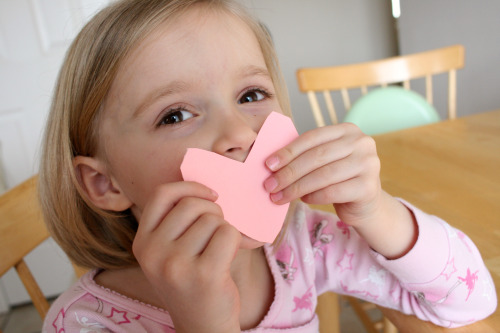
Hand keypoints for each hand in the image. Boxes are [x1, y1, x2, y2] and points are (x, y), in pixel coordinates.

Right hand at [133, 182, 241, 332]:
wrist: (202, 326)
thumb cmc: (192, 282)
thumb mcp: (171, 254)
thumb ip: (178, 223)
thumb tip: (208, 187)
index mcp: (142, 243)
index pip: (162, 194)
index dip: (189, 187)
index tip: (210, 195)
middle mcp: (153, 253)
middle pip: (192, 204)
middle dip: (214, 211)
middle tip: (218, 230)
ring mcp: (175, 264)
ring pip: (213, 219)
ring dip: (224, 229)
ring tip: (219, 250)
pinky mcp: (203, 273)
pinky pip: (228, 233)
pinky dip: (237, 240)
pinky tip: (228, 257)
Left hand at [264, 122, 381, 226]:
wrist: (366, 203)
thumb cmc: (339, 179)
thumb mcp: (326, 160)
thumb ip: (306, 155)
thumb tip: (272, 163)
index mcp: (348, 130)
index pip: (312, 137)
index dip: (288, 151)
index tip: (268, 165)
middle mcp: (362, 143)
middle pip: (316, 156)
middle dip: (289, 172)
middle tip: (270, 185)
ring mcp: (369, 164)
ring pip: (323, 175)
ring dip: (296, 187)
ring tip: (280, 196)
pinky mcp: (368, 187)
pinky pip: (332, 192)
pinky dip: (313, 196)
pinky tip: (303, 200)